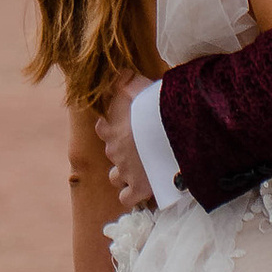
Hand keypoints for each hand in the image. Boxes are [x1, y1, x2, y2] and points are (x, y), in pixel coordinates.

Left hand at [98, 80, 152, 207]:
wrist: (169, 131)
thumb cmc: (154, 106)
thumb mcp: (138, 86)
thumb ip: (126, 81)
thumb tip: (120, 72)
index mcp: (111, 129)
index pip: (102, 129)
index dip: (110, 129)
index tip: (122, 127)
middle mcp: (114, 151)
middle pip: (111, 155)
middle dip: (122, 153)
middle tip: (140, 149)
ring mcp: (125, 171)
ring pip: (115, 178)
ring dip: (124, 176)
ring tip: (140, 171)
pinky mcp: (139, 188)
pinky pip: (127, 199)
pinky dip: (133, 196)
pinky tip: (144, 190)